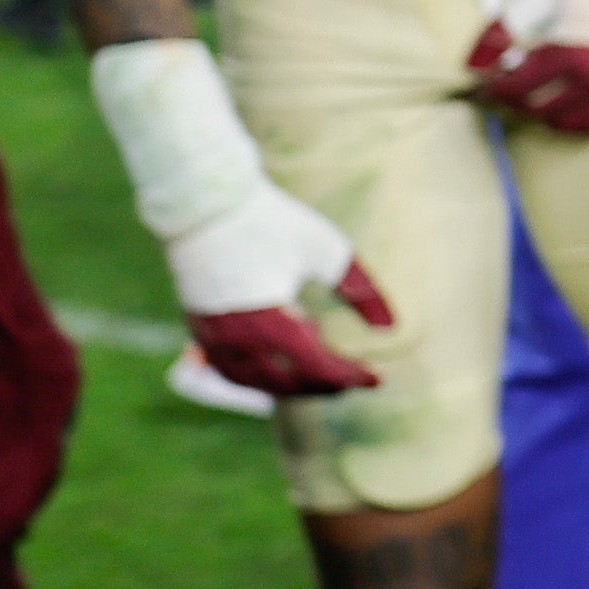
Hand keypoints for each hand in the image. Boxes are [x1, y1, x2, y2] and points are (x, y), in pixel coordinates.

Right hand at [159, 178, 392, 397]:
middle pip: (289, 383)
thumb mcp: (327, 250)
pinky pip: (231, 372)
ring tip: (320, 377)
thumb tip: (390, 327)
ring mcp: (213, 338)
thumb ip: (361, 290)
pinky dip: (258, 379)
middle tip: (351, 379)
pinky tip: (279, 369)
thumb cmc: (271, 221)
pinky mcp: (199, 330)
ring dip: (292, 386)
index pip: (318, 367)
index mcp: (272, 322)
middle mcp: (239, 339)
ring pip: (257, 383)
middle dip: (324, 385)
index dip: (350, 377)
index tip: (375, 378)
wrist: (204, 203)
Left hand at [467, 0, 588, 138]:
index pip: (516, 88)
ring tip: (535, 97)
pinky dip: (583, 121)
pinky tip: (570, 108)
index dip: (493, 87)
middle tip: (505, 88)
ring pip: (572, 121)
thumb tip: (473, 66)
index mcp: (567, 54)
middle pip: (540, 108)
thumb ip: (502, 29)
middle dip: (515, 100)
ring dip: (546, 114)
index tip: (484, 81)